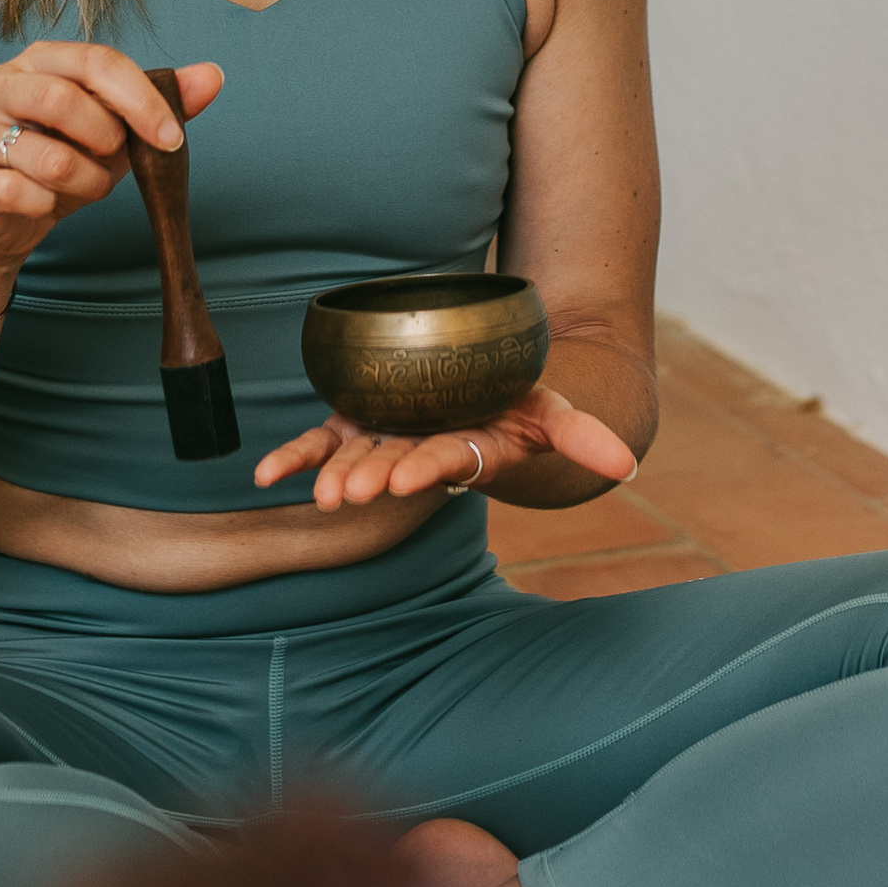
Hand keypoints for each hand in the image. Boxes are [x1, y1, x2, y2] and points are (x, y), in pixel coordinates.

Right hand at [0, 42, 226, 304]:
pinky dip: (49, 206)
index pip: (96, 61)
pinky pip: (21, 194)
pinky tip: (46, 203)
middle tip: (114, 159)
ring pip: (48, 157)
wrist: (5, 218)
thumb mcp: (118, 131)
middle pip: (61, 99)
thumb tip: (212, 76)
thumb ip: (162, 103)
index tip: (172, 138)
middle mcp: (1, 85)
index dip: (141, 100)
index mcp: (41, 61)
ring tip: (85, 185)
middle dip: (106, 139)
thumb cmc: (63, 160)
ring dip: (86, 182)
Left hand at [254, 383, 636, 511]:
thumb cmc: (516, 403)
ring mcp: (385, 439)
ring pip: (355, 458)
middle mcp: (422, 449)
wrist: (478, 391)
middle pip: (395, 464)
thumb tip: (626, 465)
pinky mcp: (354, 425)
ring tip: (317, 495)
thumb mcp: (551, 413)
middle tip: (347, 495)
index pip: (449, 458)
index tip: (409, 479)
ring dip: (333, 475)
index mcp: (467, 446)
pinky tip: (261, 476)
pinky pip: (317, 441)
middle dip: (371, 479)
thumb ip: (580, 436)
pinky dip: (290, 458)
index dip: (429, 467)